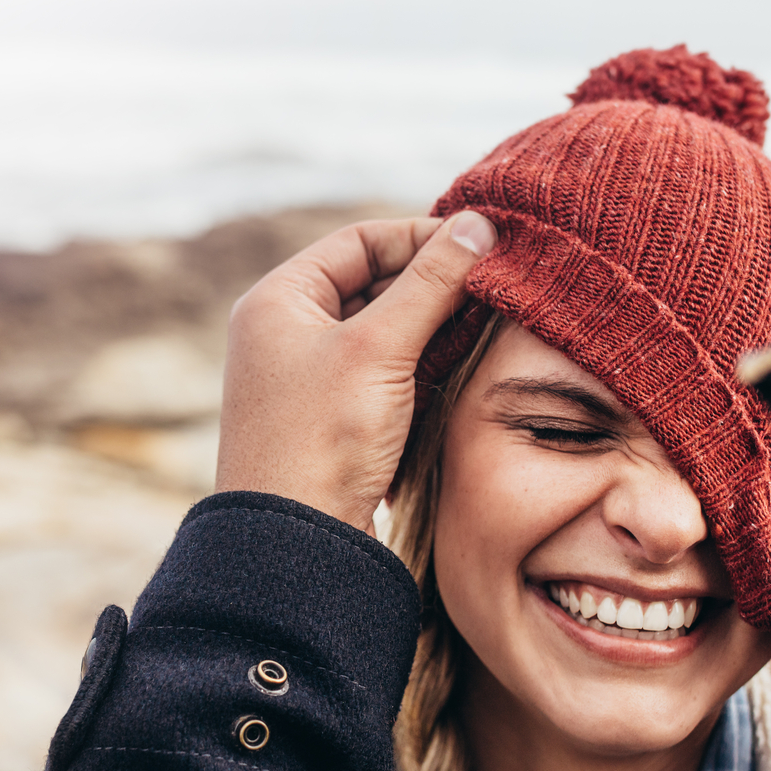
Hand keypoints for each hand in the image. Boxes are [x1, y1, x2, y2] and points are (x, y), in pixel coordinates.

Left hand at [216, 212, 496, 532]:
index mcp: (278, 301)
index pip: (359, 242)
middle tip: (492, 288)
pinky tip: (459, 370)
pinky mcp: (329, 420)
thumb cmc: (322, 440)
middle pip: (371, 283)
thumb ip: (431, 283)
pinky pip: (382, 374)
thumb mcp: (380, 349)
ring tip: (486, 326)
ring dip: (432, 327)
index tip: (480, 247)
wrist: (296, 545)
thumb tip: (479, 225)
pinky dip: (420, 366)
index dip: (421, 238)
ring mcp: (306, 379)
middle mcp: (285, 333)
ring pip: (382, 331)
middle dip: (432, 285)